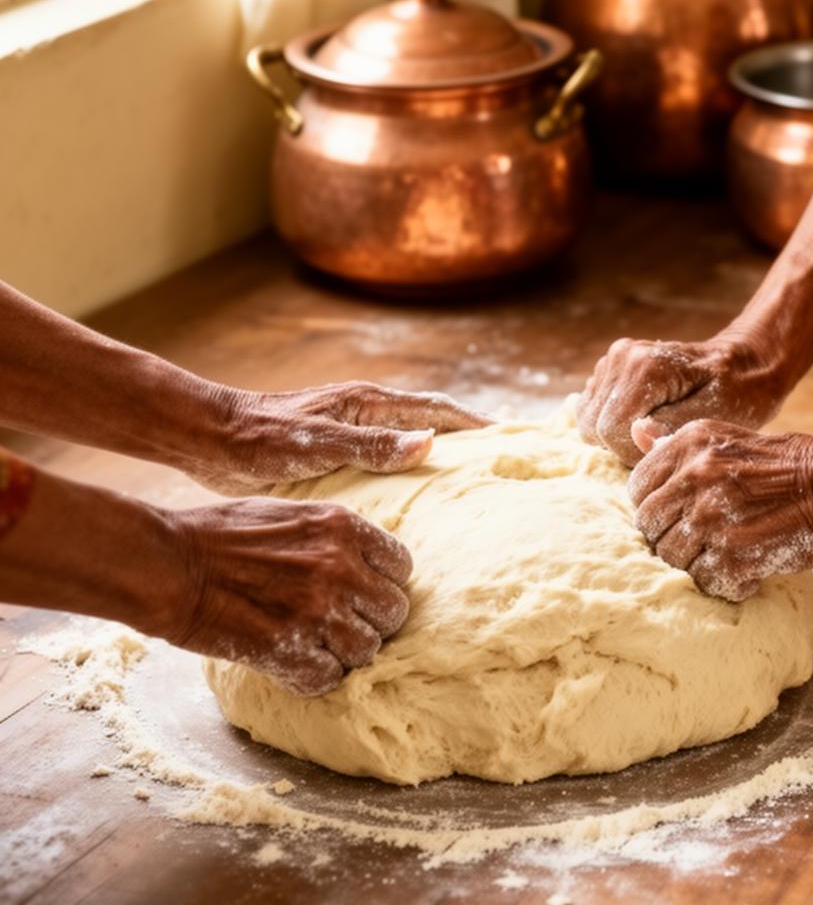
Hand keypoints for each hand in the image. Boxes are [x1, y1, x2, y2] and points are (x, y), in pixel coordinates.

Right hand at [160, 496, 412, 693]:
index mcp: (341, 526)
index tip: (360, 594)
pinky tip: (290, 663)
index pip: (401, 567)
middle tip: (337, 626)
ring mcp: (316, 609)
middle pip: (393, 613)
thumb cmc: (219, 534)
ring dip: (343, 654)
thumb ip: (332, 535)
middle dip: (369, 623)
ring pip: (366, 651)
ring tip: (312, 645)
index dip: (381, 584)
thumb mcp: (288, 512)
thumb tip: (365, 558)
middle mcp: (338, 566)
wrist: (171, 564)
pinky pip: (328, 678)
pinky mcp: (289, 648)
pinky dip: (311, 677)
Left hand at [181, 383, 488, 494]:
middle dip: (465, 438)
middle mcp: (363, 412)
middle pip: (429, 421)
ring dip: (437, 455)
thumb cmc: (259, 440)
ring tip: (466, 487)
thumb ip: (371, 445)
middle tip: (499, 465)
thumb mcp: (318, 445)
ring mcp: (349, 430)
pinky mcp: (333, 450)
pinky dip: (406, 472)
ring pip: (407, 440)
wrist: (211, 439)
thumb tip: (430, 442)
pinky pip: (384, 458)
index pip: (436, 410)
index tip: (509, 439)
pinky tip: (410, 501)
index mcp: (366, 403)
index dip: (473, 424)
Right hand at [577, 329, 779, 466]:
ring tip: (656, 426)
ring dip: (617, 434)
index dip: (632, 450)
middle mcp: (621, 357)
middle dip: (623, 443)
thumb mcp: (715, 416)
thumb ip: (673, 426)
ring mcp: (612, 360)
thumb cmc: (736, 394)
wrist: (742, 365)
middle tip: (661, 438)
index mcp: (645, 367)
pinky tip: (646, 416)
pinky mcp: (609, 368)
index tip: (665, 446)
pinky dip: (613, 421)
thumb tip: (636, 434)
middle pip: (592, 426)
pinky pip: (592, 409)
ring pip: (587, 420)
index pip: (610, 429)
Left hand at [628, 415, 812, 600]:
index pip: (637, 488)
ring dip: (695, 562)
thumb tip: (636, 430)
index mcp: (690, 444)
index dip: (655, 506)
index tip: (677, 513)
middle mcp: (695, 477)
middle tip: (701, 539)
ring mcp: (712, 518)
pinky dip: (724, 581)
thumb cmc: (787, 464)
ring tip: (726, 552)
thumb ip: (678, 443)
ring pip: (671, 558)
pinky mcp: (733, 555)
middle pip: (649, 526)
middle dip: (670, 537)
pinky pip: (704, 581)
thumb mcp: (728, 437)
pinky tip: (745, 568)